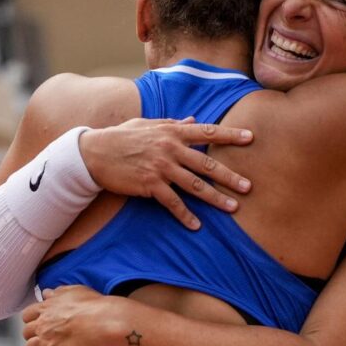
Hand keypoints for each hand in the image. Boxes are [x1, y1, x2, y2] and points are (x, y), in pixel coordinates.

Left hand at [22, 286, 125, 345]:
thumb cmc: (94, 305)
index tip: (40, 323)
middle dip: (33, 335)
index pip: (28, 315)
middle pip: (26, 333)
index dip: (33, 320)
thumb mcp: (75, 291)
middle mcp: (43, 325)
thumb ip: (58, 293)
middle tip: (44, 338)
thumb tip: (47, 293)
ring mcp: (47, 342)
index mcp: (47, 309)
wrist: (106, 322)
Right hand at [79, 117, 253, 228]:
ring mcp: (161, 168)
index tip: (251, 138)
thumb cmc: (122, 136)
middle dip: (230, 176)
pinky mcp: (150, 185)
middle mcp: (170, 149)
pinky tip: (197, 225)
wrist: (94, 153)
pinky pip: (172, 202)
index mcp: (172, 132)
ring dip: (215, 198)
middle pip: (207, 163)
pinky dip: (185, 215)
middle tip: (248, 186)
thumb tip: (193, 120)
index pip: (208, 132)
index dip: (230, 135)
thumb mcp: (148, 124)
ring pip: (195, 185)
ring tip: (233, 207)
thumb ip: (173, 124)